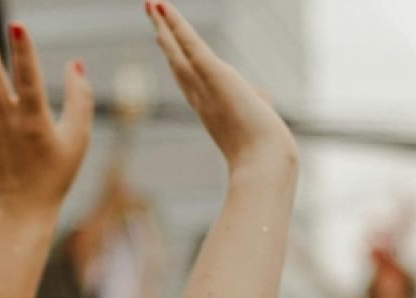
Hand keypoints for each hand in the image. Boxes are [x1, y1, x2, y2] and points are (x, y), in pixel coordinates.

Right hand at [147, 2, 297, 178]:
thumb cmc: (265, 152)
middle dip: (163, 37)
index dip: (175, 58)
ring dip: (163, 25)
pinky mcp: (214, 74)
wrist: (262, 162)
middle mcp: (200, 97)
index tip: (164, 41)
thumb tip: (259, 95)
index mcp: (209, 109)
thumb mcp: (260, 121)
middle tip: (150, 15)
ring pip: (177, 50)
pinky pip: (189, 44)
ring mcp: (203, 86)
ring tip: (150, 4)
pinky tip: (162, 8)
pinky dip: (175, 25)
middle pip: (175, 62)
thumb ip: (255, 102)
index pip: (188, 78)